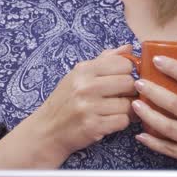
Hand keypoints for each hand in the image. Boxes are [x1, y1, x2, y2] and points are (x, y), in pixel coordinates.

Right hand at [21, 45, 135, 162]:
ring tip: (115, 110)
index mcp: (84, 70)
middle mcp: (86, 86)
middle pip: (129, 83)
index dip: (127, 72)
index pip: (124, 64)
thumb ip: (104, 60)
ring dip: (126, 109)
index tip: (121, 79)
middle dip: (129, 91)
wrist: (47, 129)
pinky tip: (110, 121)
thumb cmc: (65, 100)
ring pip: (128, 104)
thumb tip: (129, 47)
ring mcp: (89, 107)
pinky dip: (121, 122)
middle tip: (120, 96)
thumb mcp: (78, 75)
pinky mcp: (93, 127)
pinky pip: (123, 121)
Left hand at [132, 47, 176, 170]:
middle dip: (153, 91)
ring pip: (168, 127)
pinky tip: (141, 134)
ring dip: (148, 115)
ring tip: (135, 104)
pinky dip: (154, 142)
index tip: (158, 60)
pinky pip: (171, 149)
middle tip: (138, 82)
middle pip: (176, 103)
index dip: (174, 67)